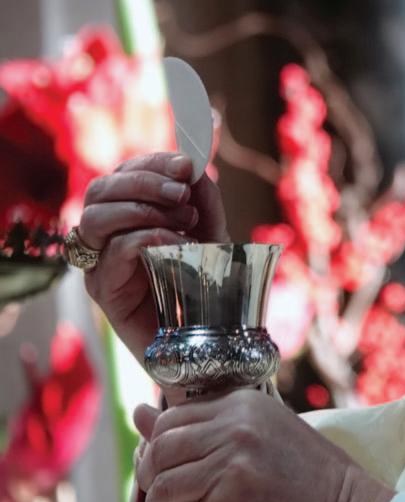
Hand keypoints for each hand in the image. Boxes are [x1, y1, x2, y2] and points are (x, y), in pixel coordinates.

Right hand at [80, 153, 228, 360]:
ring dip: (142, 209)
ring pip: (94, 217)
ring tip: (184, 221)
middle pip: (100, 189)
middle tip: (183, 195)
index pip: (123, 173)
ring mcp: (100, 263)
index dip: (153, 162)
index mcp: (128, 215)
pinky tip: (177, 245)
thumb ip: (204, 202)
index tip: (187, 165)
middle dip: (144, 182)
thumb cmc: (208, 286)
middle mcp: (106, 236)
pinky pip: (112, 252)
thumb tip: (194, 169)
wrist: (209, 339)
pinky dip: (147, 238)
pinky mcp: (104, 291)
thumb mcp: (213, 235)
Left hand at [134, 390, 391, 501]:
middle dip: (154, 480)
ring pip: (163, 488)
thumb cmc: (306, 476)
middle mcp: (236, 426)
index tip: (170, 470)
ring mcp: (234, 464)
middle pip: (160, 450)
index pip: (171, 419)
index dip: (158, 448)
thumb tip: (138, 412)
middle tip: (169, 499)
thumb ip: (202, 425)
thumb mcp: (258, 435)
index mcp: (243, 403)